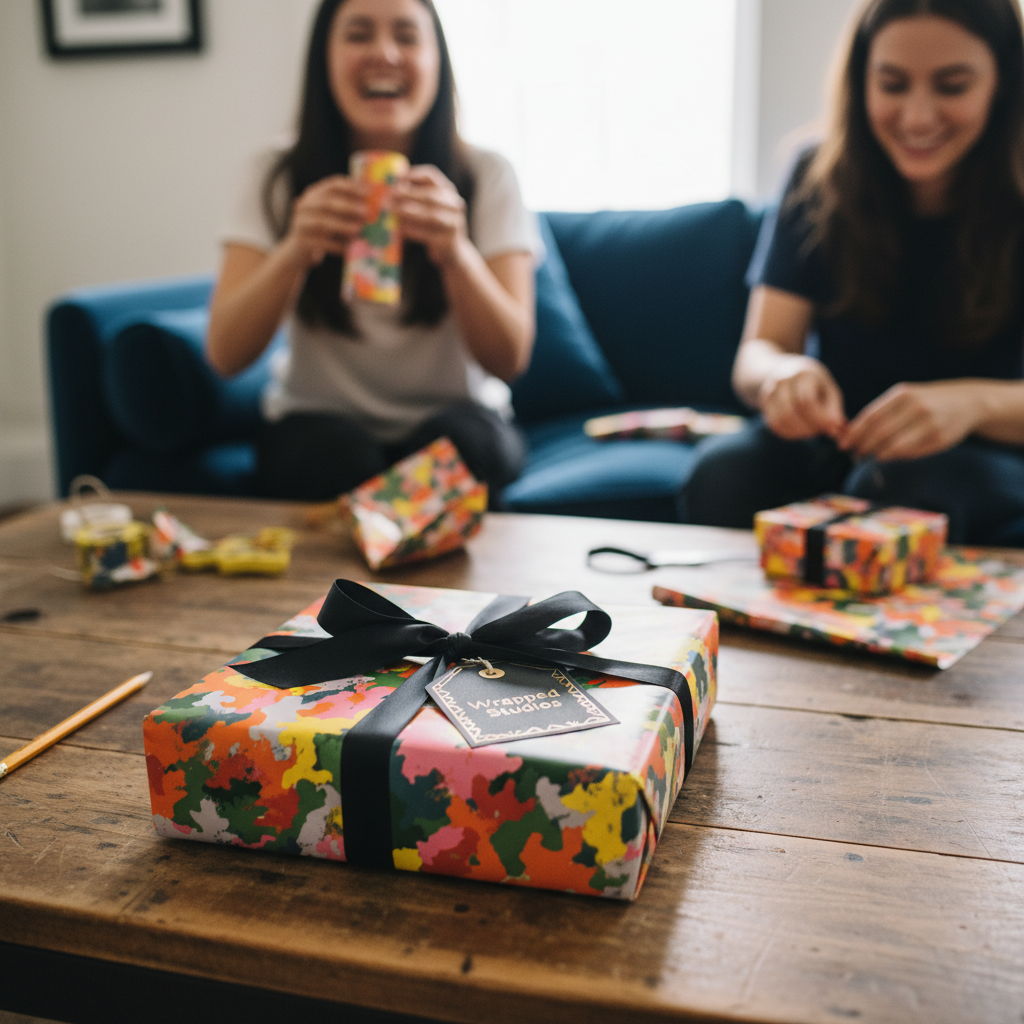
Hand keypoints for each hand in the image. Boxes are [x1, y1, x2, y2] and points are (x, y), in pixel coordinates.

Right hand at [281, 175, 367, 269]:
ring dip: (342, 225)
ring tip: (358, 230)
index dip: (351, 186)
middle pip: (327, 202)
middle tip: (366, 212)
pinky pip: (320, 242)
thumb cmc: (321, 232)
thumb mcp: (332, 217)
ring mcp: (301, 223)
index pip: (333, 184)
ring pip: (322, 222)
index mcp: (314, 194)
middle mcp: (305, 205)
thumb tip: (374, 206)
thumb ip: (348, 210)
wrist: (297, 253)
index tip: (369, 192)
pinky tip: (347, 249)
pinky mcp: (301, 241)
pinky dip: (335, 245)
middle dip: (348, 206)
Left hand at [393, 165, 469, 267]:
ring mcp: (454, 223)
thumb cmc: (433, 226)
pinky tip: (401, 229)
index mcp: (448, 191)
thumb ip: (414, 197)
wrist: (452, 252)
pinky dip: (414, 231)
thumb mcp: (428, 208)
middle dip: (409, 194)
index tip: (396, 179)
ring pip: (432, 215)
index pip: (431, 176)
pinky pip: (429, 235)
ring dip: (410, 212)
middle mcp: (454, 204)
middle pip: (431, 195)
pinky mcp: (449, 240)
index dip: (413, 175)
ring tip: (393, 211)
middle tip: (390, 196)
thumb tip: (389, 188)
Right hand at [758, 355, 846, 439]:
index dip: (820, 419)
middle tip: (821, 431)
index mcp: (803, 373)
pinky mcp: (764, 404)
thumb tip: (838, 431)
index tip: (832, 428)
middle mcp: (782, 380)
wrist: (783, 370)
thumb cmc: (813, 383)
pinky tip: (799, 432)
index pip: (807, 401)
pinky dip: (789, 433)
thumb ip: (834, 410)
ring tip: (811, 431)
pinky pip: (774, 425)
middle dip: (810, 427)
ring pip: (782, 420)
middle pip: (792, 412)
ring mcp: (770, 391)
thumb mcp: (828, 389)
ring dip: (799, 432)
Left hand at [839, 380, 982, 460]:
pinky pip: (911, 452)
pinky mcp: (939, 439)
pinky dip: (894, 456)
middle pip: (880, 432)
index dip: (855, 433)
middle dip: (863, 446)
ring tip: (866, 457)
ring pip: (895, 445)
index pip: (872, 416)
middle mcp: (917, 407)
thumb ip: (883, 412)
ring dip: (876, 453)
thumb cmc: (927, 400)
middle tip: (853, 454)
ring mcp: (930, 423)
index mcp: (904, 394)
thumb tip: (853, 433)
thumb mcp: (905, 397)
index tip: (842, 444)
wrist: (967, 402)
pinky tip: (886, 456)